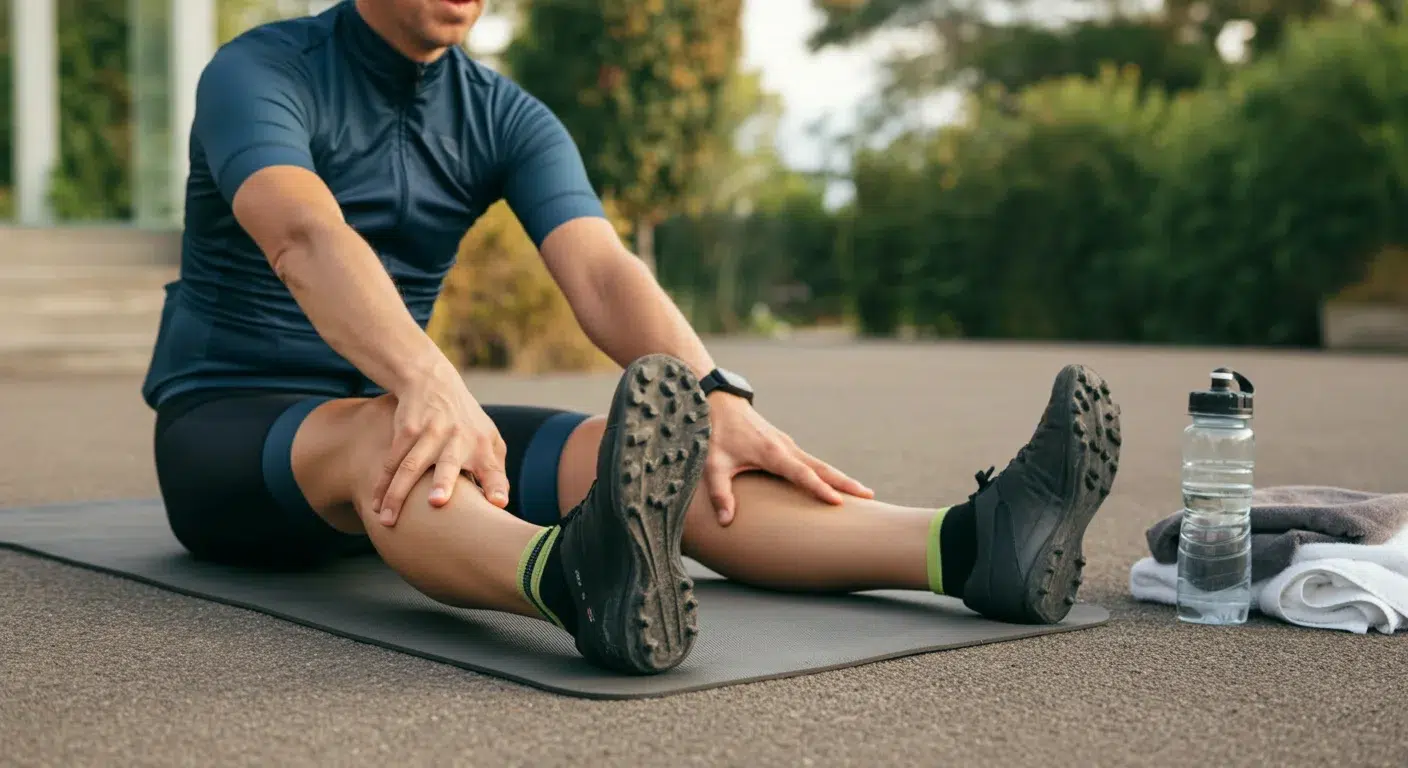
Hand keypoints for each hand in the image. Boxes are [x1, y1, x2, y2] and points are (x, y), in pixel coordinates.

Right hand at [369, 356, 508, 525]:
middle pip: (449, 462)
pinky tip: (375, 504)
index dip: (495, 486)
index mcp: (483, 446)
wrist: (434, 383)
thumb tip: (499, 506)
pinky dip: (382, 484)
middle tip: (437, 502)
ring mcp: (431, 433)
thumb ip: (496, 472)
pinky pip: (391, 461)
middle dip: (444, 481)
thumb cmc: (468, 424)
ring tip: (386, 519)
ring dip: (397, 493)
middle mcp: (459, 439)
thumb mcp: (489, 440)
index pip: (493, 469)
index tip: (498, 503)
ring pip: (411, 466)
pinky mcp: (407, 430)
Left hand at [703, 394, 873, 524]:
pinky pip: (810, 461)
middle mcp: (786, 448)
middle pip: (822, 467)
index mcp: (772, 453)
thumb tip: (726, 522)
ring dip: (840, 477)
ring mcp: (788, 445)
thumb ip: (720, 493)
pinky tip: (833, 483)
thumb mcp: (713, 465)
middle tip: (869, 496)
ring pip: (819, 463)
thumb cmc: (716, 434)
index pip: (802, 474)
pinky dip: (826, 472)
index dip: (820, 489)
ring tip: (862, 493)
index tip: (839, 502)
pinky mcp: (785, 445)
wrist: (721, 403)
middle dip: (845, 482)